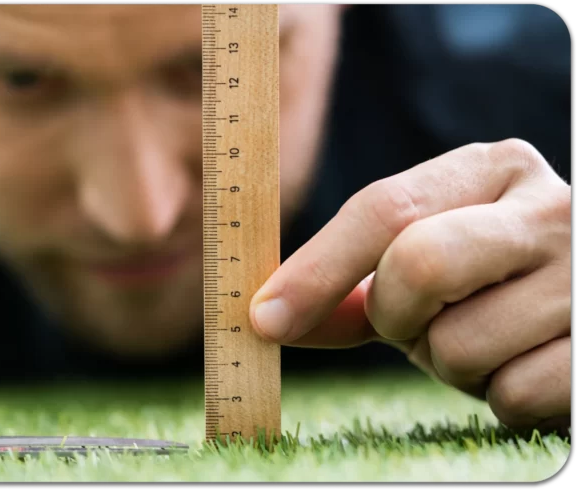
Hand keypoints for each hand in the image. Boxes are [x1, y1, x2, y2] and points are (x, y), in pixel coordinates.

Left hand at [250, 139, 570, 431]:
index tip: (265, 317)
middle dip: (395, 315)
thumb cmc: (490, 288)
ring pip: (461, 344)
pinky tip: (523, 366)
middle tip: (413, 324)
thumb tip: (267, 316)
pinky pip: (514, 393)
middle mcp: (548, 206)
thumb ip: (348, 287)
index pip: (383, 208)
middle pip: (418, 264)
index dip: (315, 269)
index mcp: (491, 169)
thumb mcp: (423, 269)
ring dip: (451, 364)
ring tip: (484, 341)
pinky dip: (499, 397)